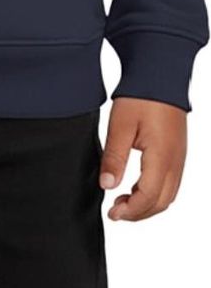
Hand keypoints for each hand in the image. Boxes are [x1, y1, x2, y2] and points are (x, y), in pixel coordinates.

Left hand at [99, 97, 186, 220]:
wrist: (160, 75)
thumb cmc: (141, 97)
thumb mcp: (120, 126)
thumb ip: (114, 158)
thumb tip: (107, 186)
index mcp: (162, 157)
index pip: (148, 197)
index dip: (130, 211)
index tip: (112, 213)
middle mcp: (175, 161)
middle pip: (161, 202)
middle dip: (138, 213)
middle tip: (115, 212)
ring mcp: (179, 158)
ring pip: (167, 195)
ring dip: (147, 204)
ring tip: (122, 201)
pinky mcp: (177, 152)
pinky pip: (170, 183)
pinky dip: (154, 193)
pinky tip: (136, 187)